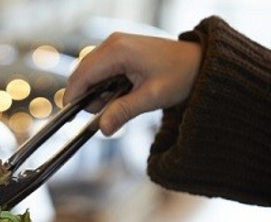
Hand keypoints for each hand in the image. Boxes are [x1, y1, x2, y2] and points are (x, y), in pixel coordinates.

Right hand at [65, 32, 201, 135]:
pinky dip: (104, 86)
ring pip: (89, 73)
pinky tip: (120, 92)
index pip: (82, 75)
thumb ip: (123, 112)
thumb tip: (101, 129)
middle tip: (106, 112)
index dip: (73, 97)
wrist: (198, 63)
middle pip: (82, 74)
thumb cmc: (180, 75)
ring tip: (119, 101)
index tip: (72, 117)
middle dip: (87, 97)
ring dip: (96, 92)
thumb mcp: (151, 97)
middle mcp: (112, 43)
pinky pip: (100, 70)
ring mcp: (115, 45)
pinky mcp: (119, 51)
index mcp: (118, 51)